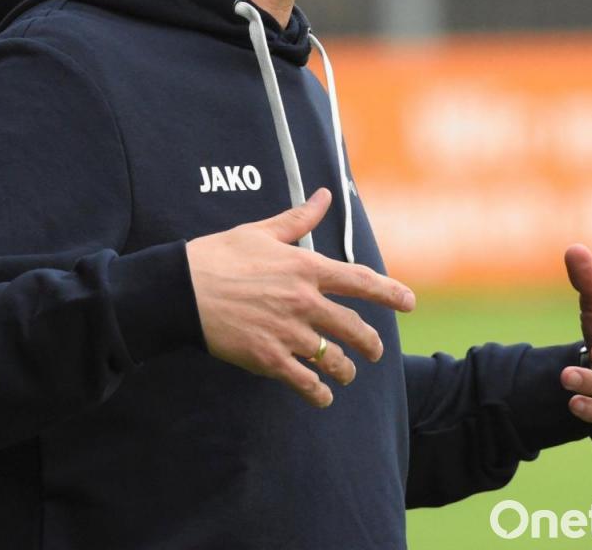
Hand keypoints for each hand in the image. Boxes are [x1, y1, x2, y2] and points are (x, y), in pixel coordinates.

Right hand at [185, 188, 415, 407]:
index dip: (390, 293)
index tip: (409, 302)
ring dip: (346, 370)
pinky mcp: (269, 358)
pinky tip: (322, 397)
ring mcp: (289, 333)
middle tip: (376, 351)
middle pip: (354, 327)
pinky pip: (305, 382)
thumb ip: (299, 219)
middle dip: (371, 343)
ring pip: (334, 359)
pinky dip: (318, 393)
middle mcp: (305, 301)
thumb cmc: (220, 255)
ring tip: (348, 374)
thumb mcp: (262, 232)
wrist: (182, 289)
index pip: (361, 281)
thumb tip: (323, 195)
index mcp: (306, 268)